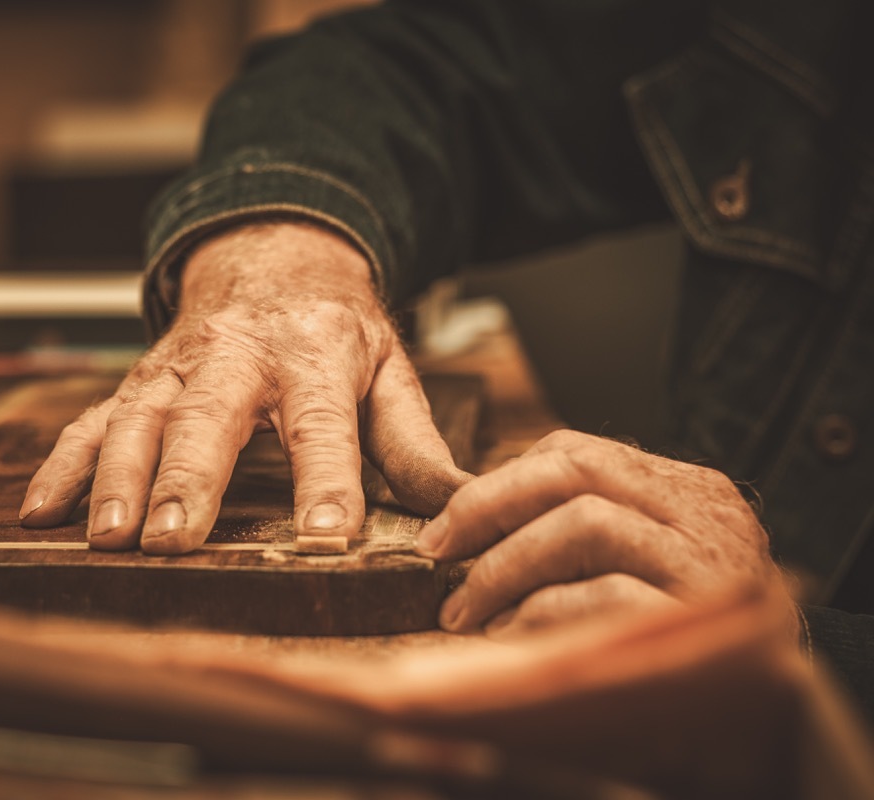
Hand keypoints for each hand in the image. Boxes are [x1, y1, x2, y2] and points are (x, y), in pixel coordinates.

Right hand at [21, 221, 469, 553]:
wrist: (272, 252)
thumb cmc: (334, 326)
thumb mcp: (390, 371)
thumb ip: (417, 445)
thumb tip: (466, 507)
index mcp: (312, 358)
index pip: (322, 426)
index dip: (324, 482)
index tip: (323, 536)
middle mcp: (238, 358)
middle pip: (209, 418)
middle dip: (187, 479)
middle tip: (173, 538)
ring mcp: (179, 367)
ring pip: (138, 417)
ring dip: (115, 477)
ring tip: (107, 538)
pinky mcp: (140, 379)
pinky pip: (92, 417)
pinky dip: (61, 462)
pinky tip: (40, 510)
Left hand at [415, 430, 798, 639]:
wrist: (776, 724)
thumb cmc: (691, 647)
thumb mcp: (651, 571)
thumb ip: (588, 540)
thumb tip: (474, 531)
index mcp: (691, 494)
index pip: (580, 452)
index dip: (501, 481)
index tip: (450, 524)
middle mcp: (704, 516)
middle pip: (577, 469)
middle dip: (487, 505)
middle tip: (437, 550)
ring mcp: (708, 564)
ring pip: (585, 522)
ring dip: (505, 565)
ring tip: (465, 609)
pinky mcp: (699, 620)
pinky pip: (604, 597)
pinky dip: (541, 613)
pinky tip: (509, 638)